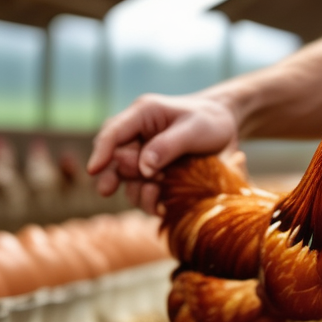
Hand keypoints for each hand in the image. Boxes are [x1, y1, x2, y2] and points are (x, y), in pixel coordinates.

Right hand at [87, 93, 238, 213]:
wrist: (227, 129)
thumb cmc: (210, 121)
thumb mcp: (193, 128)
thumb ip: (168, 145)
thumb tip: (144, 168)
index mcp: (142, 115)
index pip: (113, 133)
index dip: (101, 152)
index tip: (94, 170)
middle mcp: (138, 138)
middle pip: (113, 161)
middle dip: (115, 177)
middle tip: (115, 188)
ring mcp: (145, 159)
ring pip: (127, 182)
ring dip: (138, 191)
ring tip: (157, 189)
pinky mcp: (155, 177)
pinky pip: (144, 194)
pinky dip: (150, 202)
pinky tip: (162, 205)